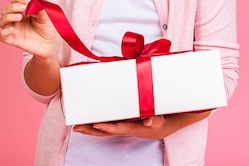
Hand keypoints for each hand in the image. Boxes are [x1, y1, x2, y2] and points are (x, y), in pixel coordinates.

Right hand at [0, 0, 59, 58]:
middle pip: (5, 9)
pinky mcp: (13, 40)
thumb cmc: (47, 28)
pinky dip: (3, 32)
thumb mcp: (46, 16)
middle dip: (13, 7)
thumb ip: (39, 8)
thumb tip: (31, 3)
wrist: (50, 44)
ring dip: (8, 17)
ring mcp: (14, 29)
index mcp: (22, 11)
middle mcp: (16, 19)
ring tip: (19, 17)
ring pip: (1, 21)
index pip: (14, 1)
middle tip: (24, 8)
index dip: (19, 0)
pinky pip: (2, 36)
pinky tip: (12, 29)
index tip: (28, 1)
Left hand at [72, 111, 211, 139]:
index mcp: (136, 127)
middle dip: (92, 130)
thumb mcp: (164, 119)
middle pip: (108, 130)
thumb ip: (156, 120)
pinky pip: (110, 124)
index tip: (95, 124)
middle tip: (77, 127)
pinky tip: (89, 120)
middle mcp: (129, 128)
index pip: (119, 127)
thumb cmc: (167, 118)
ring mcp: (126, 126)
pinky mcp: (126, 121)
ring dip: (92, 128)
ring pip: (107, 129)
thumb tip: (148, 121)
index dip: (107, 126)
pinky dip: (98, 124)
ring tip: (77, 126)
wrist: (172, 122)